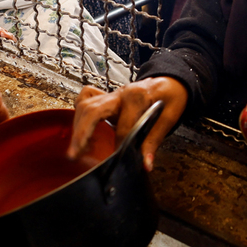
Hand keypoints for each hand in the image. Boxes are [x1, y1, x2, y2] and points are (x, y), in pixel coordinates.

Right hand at [69, 76, 188, 170]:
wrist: (171, 82)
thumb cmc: (171, 97)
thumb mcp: (169, 117)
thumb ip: (154, 140)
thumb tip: (145, 164)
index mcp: (137, 97)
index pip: (124, 126)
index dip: (120, 145)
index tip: (116, 161)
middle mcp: (120, 93)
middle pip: (94, 110)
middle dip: (82, 133)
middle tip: (74, 154)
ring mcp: (111, 93)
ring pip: (86, 104)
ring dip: (77, 126)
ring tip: (74, 149)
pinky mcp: (107, 96)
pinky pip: (86, 97)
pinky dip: (79, 111)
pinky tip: (78, 127)